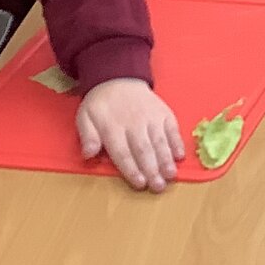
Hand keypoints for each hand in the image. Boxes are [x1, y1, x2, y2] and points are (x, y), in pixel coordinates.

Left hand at [76, 77, 182, 191]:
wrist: (118, 77)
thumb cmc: (101, 104)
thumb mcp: (85, 117)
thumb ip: (87, 136)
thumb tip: (88, 154)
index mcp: (112, 127)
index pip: (122, 152)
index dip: (131, 169)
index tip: (139, 183)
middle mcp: (134, 123)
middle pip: (144, 149)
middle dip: (152, 169)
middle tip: (159, 187)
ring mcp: (151, 117)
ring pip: (160, 141)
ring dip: (166, 159)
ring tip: (171, 175)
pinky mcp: (164, 113)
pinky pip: (172, 128)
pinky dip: (177, 142)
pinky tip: (180, 156)